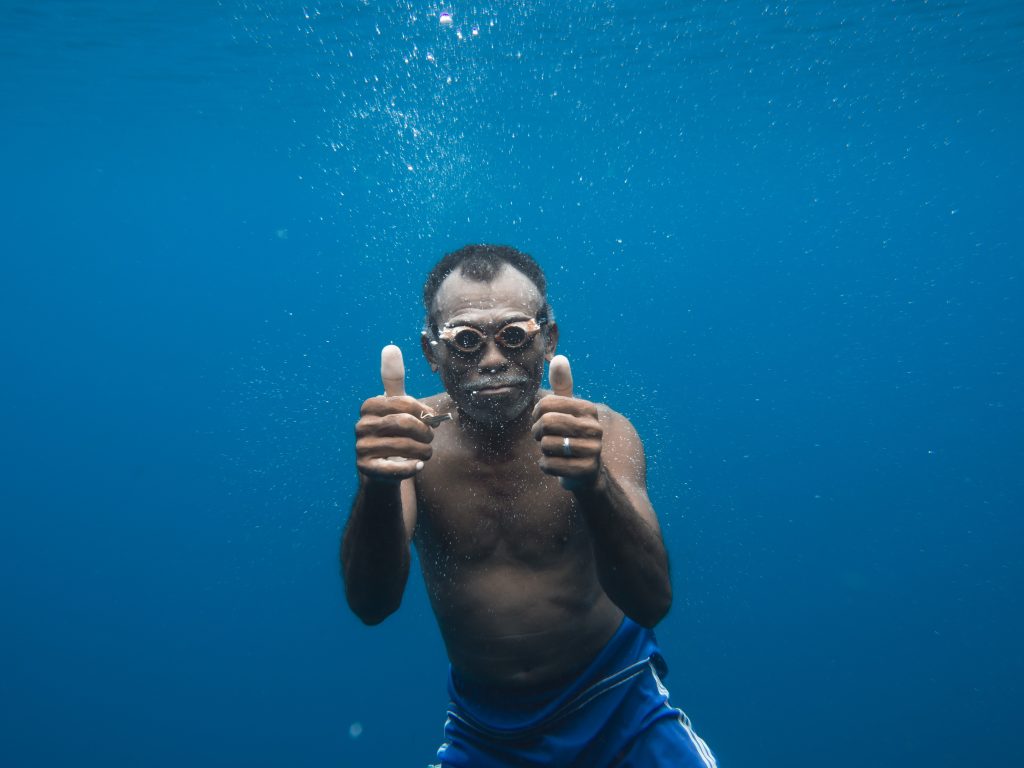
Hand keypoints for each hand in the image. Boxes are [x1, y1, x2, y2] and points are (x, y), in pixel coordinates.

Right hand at [355, 345, 435, 482]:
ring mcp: (361, 448)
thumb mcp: (394, 405)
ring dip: (423, 451)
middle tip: (431, 438)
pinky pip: (394, 469)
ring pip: (403, 446)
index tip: (430, 418)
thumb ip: (393, 379)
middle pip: (404, 424)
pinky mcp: (366, 469)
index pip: (403, 402)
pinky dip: (412, 468)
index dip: (422, 411)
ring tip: (427, 453)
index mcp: (369, 406)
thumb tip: (390, 347)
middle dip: (425, 432)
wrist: (382, 469)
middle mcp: (361, 425)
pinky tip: (418, 466)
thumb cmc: (393, 432)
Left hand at [531, 355, 603, 489]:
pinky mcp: (586, 470)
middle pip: (546, 423)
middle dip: (537, 433)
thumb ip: (562, 385)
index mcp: (587, 409)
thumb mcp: (568, 409)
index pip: (546, 404)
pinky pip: (549, 464)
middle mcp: (594, 427)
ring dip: (543, 450)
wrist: (587, 472)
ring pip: (547, 445)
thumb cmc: (571, 435)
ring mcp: (592, 449)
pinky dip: (546, 466)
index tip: (542, 422)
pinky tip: (557, 464)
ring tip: (554, 451)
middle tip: (543, 438)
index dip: (536, 415)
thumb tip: (558, 357)